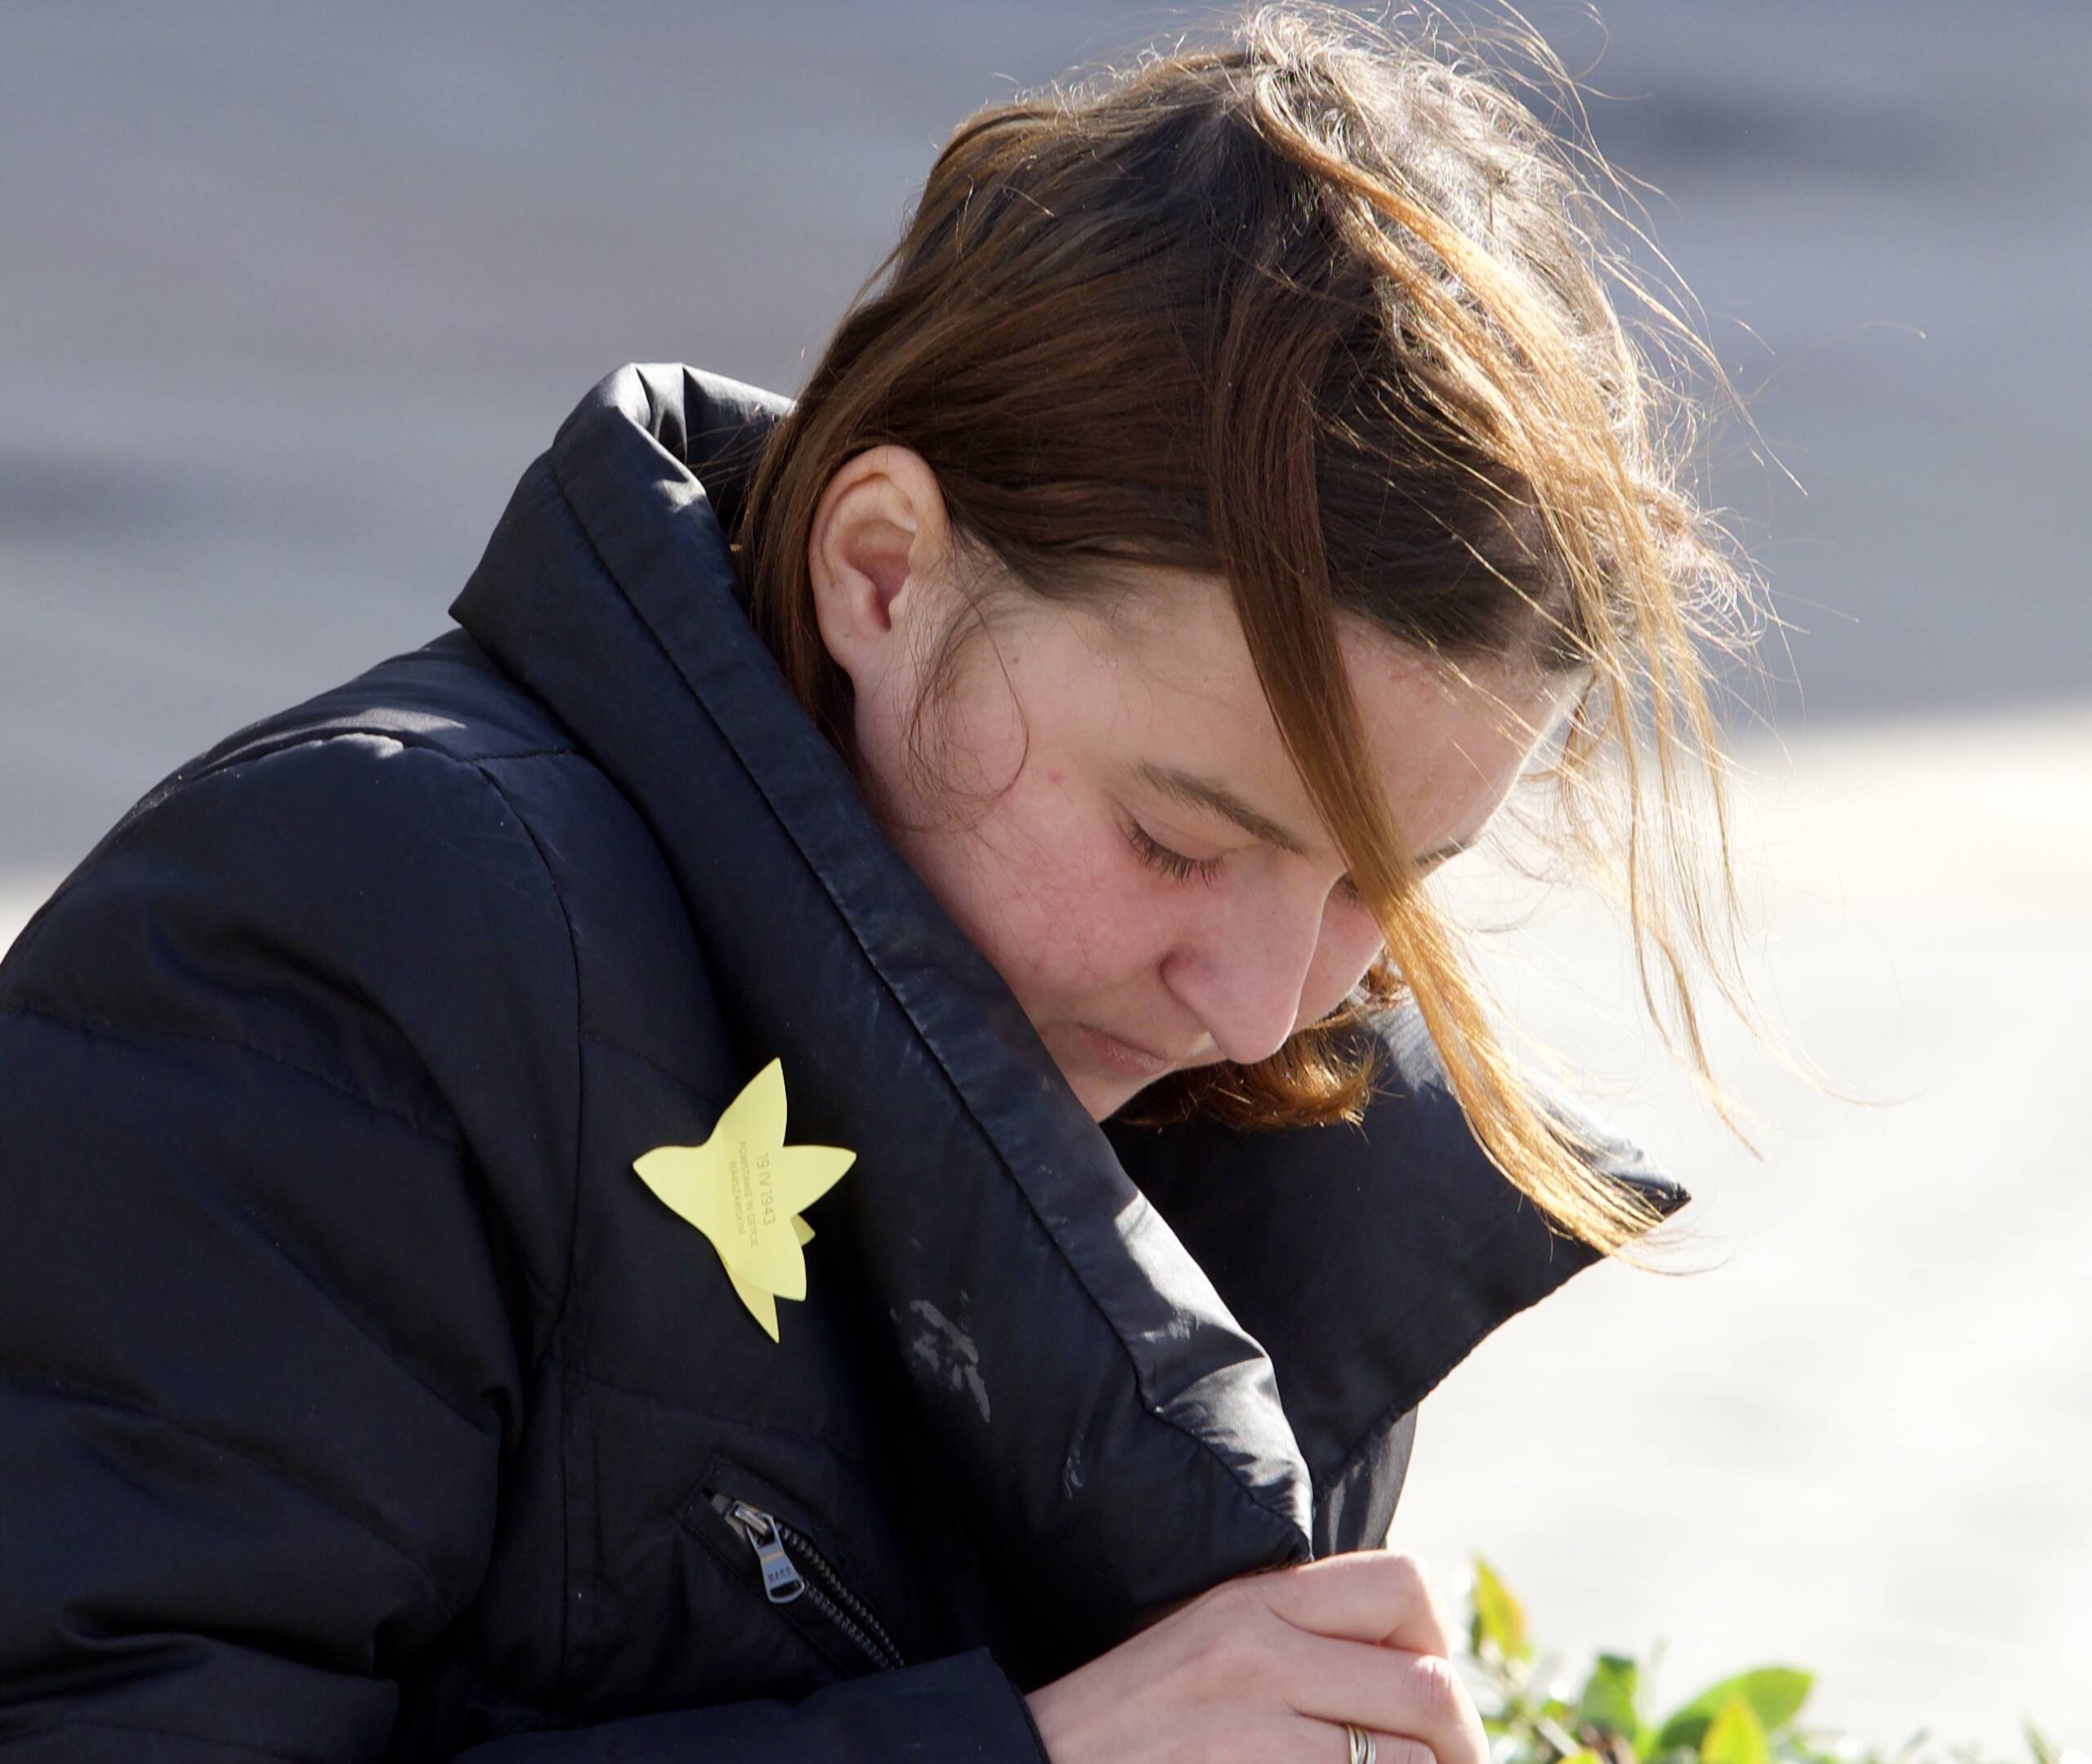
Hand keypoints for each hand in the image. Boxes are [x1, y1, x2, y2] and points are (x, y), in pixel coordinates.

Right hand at [1024, 1550, 1486, 1763]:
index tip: (1428, 1710)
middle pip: (1427, 1686)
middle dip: (1460, 1751)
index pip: (1402, 1586)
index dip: (1437, 1650)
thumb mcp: (1206, 1653)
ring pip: (1412, 1760)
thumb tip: (1412, 1682)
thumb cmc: (1123, 1733)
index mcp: (1250, 1600)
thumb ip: (1293, 1645)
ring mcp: (1251, 1723)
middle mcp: (1255, 1648)